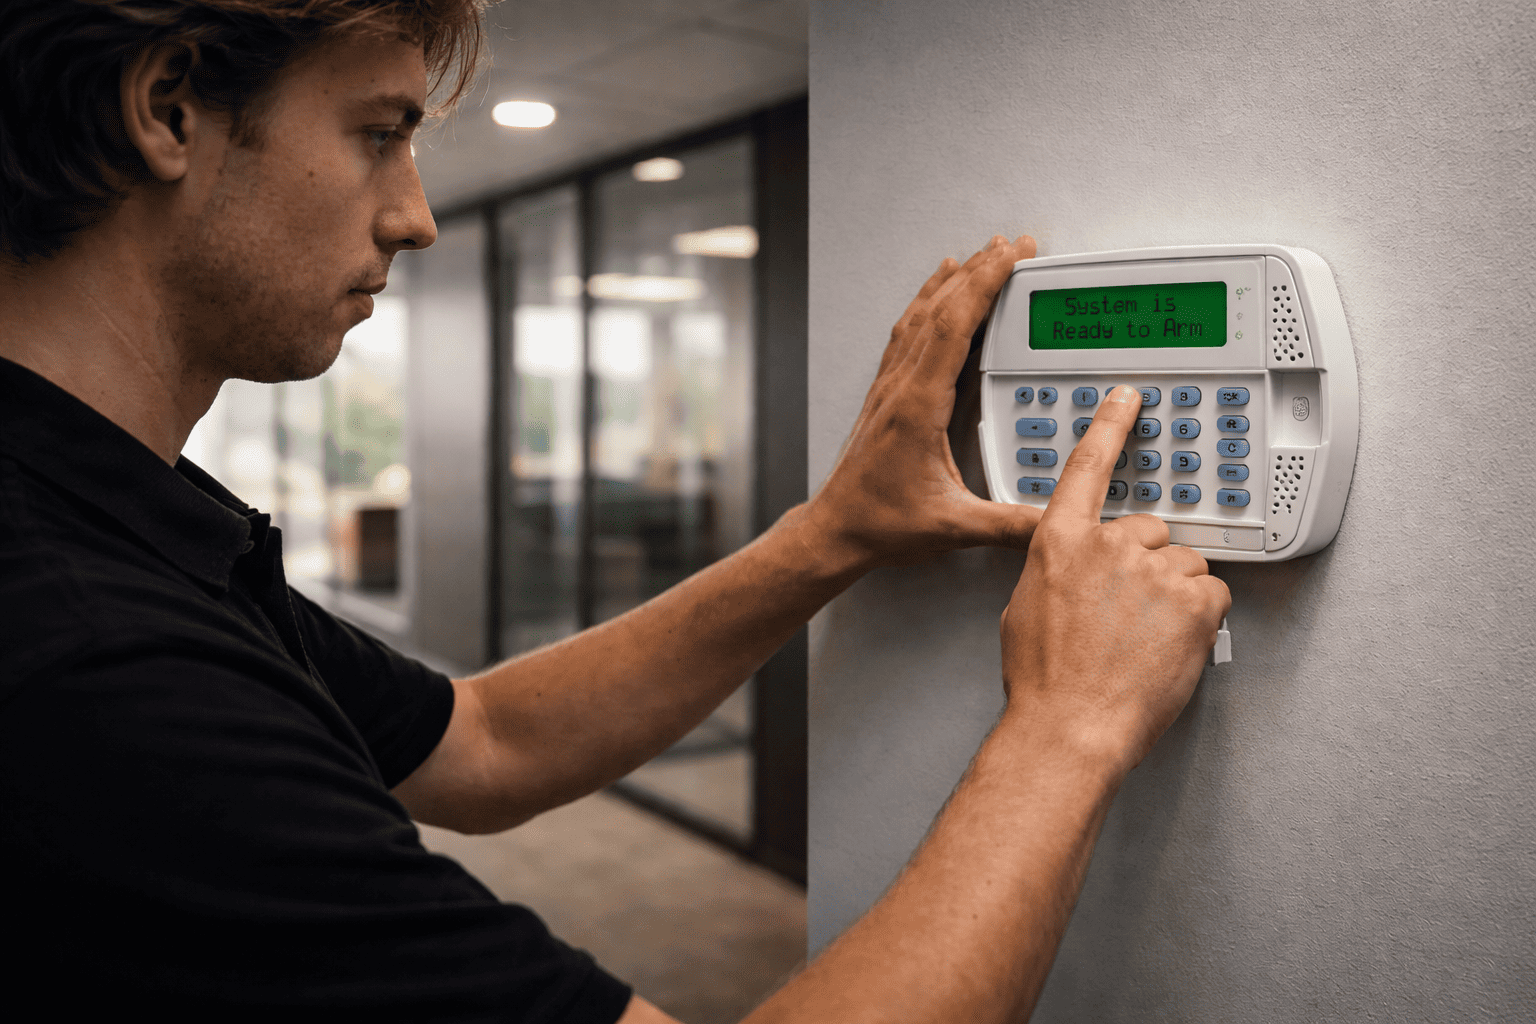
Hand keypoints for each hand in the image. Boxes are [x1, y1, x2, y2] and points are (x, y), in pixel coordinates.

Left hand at [804, 234, 1039, 567]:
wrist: (834, 531)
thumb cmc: (879, 524)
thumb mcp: (953, 528)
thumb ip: (1008, 524)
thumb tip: (1053, 520)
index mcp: (918, 406)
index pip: (955, 326)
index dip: (984, 284)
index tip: (1011, 256)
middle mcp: (900, 388)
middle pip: (940, 310)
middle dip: (978, 271)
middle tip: (1012, 246)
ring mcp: (889, 389)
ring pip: (920, 318)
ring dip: (952, 283)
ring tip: (978, 257)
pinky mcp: (885, 397)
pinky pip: (908, 335)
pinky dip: (928, 306)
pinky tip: (935, 298)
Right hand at [1000, 386, 1230, 771]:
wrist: (1070, 726)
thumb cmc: (1045, 680)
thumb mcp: (1026, 608)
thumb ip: (1057, 570)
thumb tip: (1076, 570)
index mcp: (1061, 542)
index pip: (1089, 467)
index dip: (1111, 427)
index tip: (1129, 399)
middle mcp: (1108, 545)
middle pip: (1149, 531)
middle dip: (1147, 565)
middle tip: (1129, 612)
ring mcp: (1155, 571)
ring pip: (1185, 566)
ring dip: (1174, 595)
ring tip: (1145, 638)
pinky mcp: (1195, 601)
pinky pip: (1213, 594)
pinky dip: (1200, 619)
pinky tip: (1168, 645)